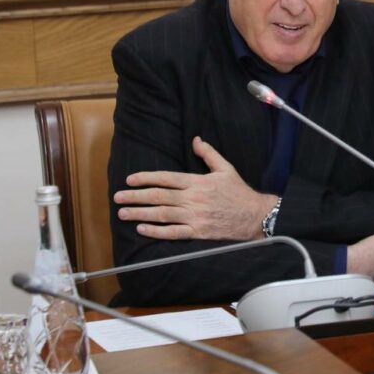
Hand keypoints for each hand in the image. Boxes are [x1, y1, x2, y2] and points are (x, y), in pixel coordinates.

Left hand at [113, 136, 277, 241]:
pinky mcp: (198, 232)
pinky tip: (142, 228)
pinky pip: (173, 233)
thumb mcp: (226, 168)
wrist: (255, 216)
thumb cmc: (239, 192)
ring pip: (162, 214)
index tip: (130, 179)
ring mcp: (195, 216)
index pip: (166, 178)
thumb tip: (196, 140)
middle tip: (118, 197)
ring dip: (140, 213)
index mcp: (198, 181)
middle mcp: (193, 198)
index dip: (146, 178)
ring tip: (123, 212)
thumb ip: (208, 154)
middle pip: (159, 196)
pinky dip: (156, 231)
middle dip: (135, 196)